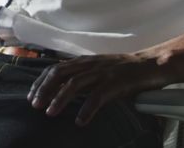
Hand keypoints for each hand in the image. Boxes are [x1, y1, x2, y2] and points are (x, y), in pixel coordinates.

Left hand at [27, 52, 172, 125]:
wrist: (152, 64)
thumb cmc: (125, 70)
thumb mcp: (99, 68)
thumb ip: (82, 75)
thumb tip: (63, 88)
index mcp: (84, 61)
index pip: (55, 68)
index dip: (40, 81)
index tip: (31, 95)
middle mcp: (90, 65)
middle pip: (59, 74)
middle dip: (44, 89)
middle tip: (34, 105)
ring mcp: (102, 73)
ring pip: (74, 85)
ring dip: (59, 99)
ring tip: (50, 112)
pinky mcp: (116, 83)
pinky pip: (97, 97)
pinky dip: (86, 109)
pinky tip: (80, 121)